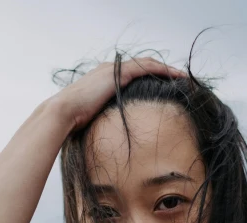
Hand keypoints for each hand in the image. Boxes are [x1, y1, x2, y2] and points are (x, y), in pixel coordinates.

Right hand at [50, 57, 185, 131]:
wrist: (63, 113)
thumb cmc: (74, 121)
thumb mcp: (94, 118)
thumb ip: (104, 119)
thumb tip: (111, 135)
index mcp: (104, 78)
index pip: (132, 73)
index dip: (150, 76)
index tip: (165, 85)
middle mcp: (110, 70)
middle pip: (143, 65)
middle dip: (162, 70)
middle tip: (179, 78)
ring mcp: (113, 70)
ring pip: (147, 63)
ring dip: (166, 69)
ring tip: (183, 77)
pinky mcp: (117, 74)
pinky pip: (146, 67)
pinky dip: (163, 70)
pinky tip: (176, 76)